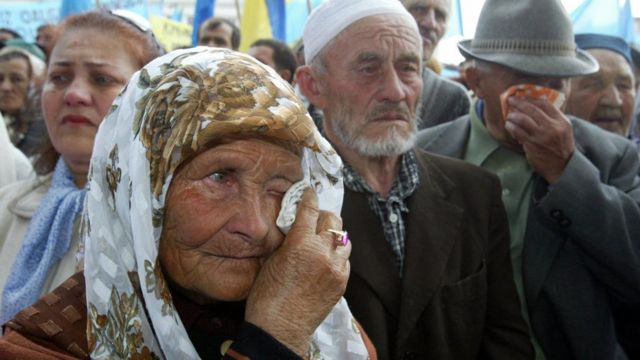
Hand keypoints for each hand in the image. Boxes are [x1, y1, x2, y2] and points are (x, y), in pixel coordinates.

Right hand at [245, 188, 350, 354]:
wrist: (280, 327)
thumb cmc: (267, 295)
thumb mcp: (272, 259)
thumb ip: (289, 240)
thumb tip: (296, 227)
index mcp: (300, 243)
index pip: (310, 209)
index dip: (309, 197)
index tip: (309, 193)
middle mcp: (322, 252)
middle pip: (332, 220)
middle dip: (323, 216)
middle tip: (314, 219)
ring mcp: (336, 268)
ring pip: (344, 239)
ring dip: (333, 236)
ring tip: (322, 240)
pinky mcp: (342, 282)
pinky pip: (345, 260)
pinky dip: (337, 256)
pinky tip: (326, 260)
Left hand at [505, 96, 574, 182]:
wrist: (562, 166)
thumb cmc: (561, 146)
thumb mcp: (564, 129)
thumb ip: (553, 117)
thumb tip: (536, 104)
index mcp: (561, 121)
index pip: (544, 104)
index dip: (531, 98)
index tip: (522, 96)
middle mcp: (551, 127)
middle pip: (531, 110)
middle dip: (518, 103)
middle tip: (510, 100)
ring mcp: (540, 136)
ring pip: (522, 120)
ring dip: (512, 115)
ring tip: (509, 115)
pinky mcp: (531, 145)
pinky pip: (517, 132)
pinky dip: (511, 127)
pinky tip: (509, 125)